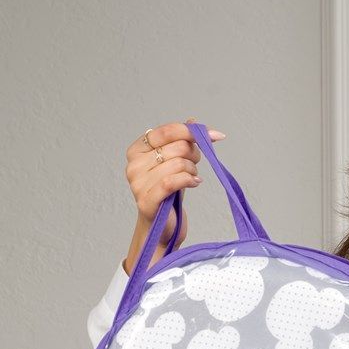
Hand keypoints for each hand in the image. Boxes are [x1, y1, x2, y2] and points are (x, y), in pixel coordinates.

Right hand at [122, 118, 225, 272]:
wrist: (162, 227)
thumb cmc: (169, 194)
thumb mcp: (176, 162)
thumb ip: (183, 141)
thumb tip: (194, 121)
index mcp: (137, 149)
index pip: (167, 131)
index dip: (192, 131)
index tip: (214, 136)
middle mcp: (133, 164)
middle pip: (176, 147)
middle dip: (194, 154)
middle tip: (196, 165)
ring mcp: (137, 183)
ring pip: (178, 164)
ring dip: (193, 170)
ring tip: (193, 178)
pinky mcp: (146, 200)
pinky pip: (173, 181)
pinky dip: (189, 180)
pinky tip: (195, 183)